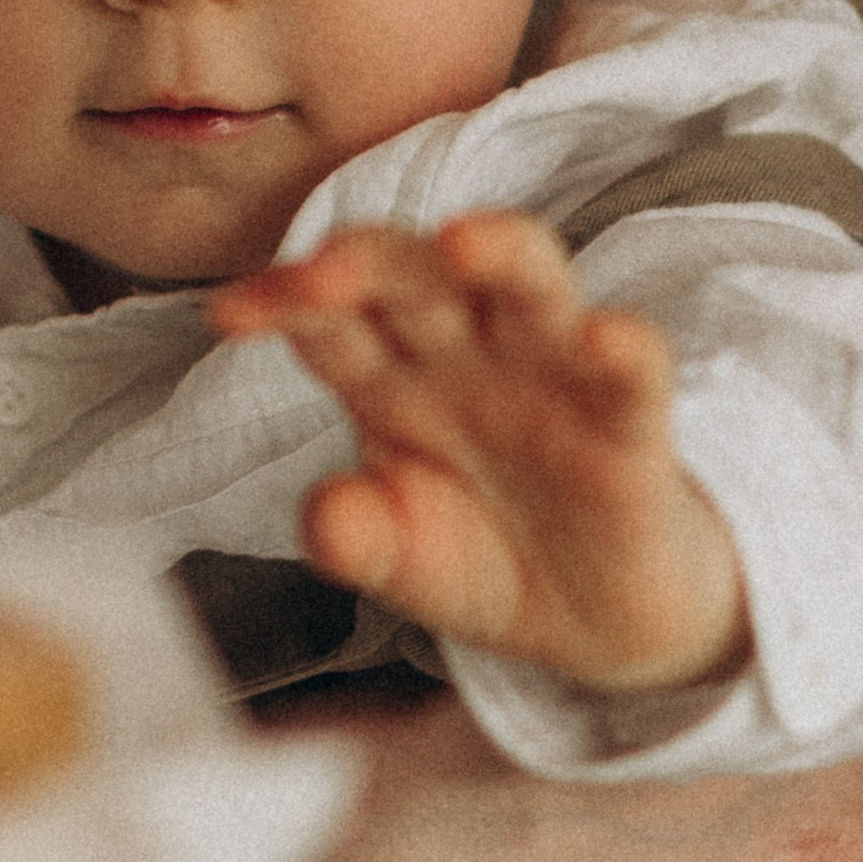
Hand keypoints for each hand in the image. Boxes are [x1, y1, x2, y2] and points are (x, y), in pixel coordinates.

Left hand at [217, 212, 747, 692]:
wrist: (586, 619)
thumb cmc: (478, 558)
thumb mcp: (400, 563)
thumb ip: (357, 540)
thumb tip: (324, 519)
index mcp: (387, 377)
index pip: (327, 322)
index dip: (282, 305)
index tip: (229, 314)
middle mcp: (465, 355)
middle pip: (417, 280)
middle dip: (371, 263)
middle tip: (326, 269)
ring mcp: (550, 376)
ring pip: (528, 286)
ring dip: (500, 252)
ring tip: (464, 242)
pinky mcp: (629, 420)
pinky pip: (633, 371)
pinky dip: (623, 349)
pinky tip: (606, 337)